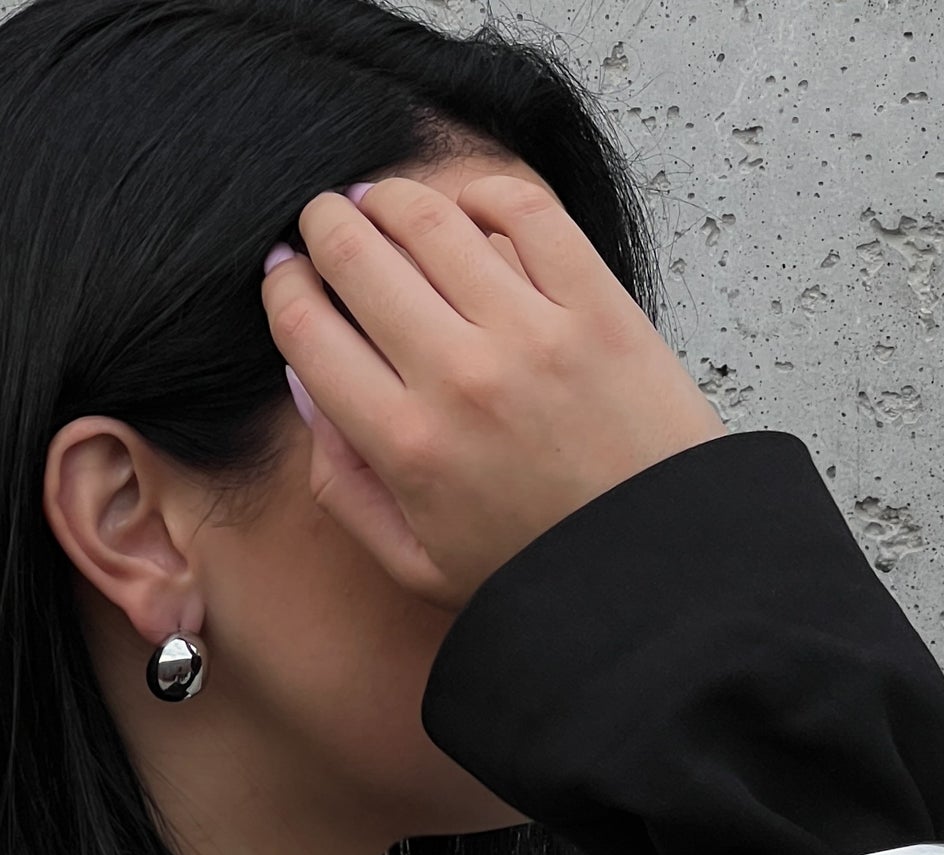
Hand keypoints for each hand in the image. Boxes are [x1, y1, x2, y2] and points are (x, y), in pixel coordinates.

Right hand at [260, 174, 727, 611]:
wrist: (660, 569)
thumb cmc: (538, 571)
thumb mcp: (415, 564)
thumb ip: (344, 485)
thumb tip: (306, 389)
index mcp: (405, 445)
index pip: (307, 329)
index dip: (283, 287)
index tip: (285, 274)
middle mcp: (459, 378)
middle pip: (356, 255)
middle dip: (324, 226)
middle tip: (323, 222)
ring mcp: (532, 333)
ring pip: (430, 220)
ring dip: (390, 198)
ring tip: (382, 202)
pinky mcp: (598, 306)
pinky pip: (525, 211)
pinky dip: (484, 194)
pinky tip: (469, 210)